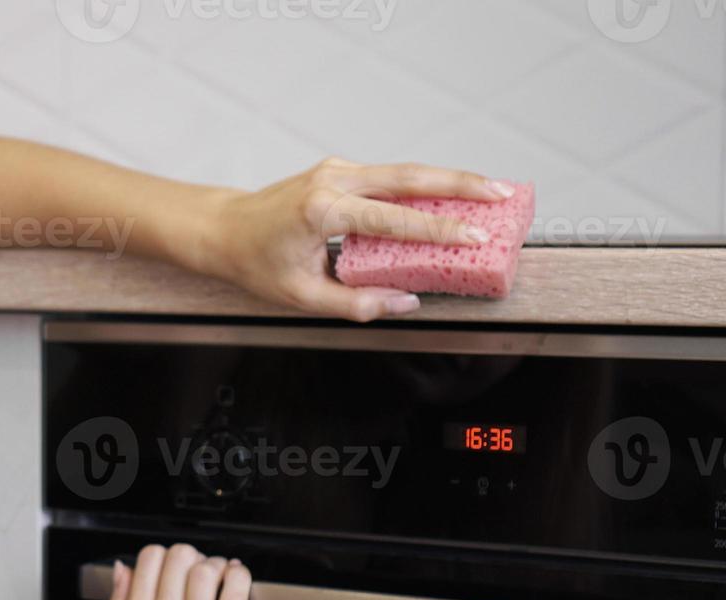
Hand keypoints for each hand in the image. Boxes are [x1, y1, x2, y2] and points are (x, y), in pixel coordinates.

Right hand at [103, 544, 250, 599]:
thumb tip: (121, 570)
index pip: (150, 558)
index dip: (166, 556)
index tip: (176, 569)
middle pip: (180, 558)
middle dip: (193, 558)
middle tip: (200, 573)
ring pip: (207, 572)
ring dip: (217, 567)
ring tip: (222, 578)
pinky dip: (239, 579)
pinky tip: (238, 579)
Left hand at [212, 157, 515, 321]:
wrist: (222, 229)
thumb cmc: (256, 263)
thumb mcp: (302, 296)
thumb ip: (356, 304)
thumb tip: (407, 303)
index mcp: (322, 210)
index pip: (393, 219)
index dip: (439, 229)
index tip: (475, 235)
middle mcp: (332, 180)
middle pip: (409, 176)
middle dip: (461, 183)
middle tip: (503, 193)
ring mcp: (335, 169)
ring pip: (403, 171)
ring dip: (448, 179)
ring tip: (490, 191)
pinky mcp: (339, 170)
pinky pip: (389, 176)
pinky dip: (422, 184)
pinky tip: (448, 196)